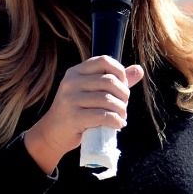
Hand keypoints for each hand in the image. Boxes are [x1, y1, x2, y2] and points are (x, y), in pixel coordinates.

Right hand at [24, 56, 144, 171]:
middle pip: (109, 81)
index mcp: (76, 72)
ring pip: (108, 99)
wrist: (53, 133)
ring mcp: (70, 99)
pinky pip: (103, 116)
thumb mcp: (93, 92)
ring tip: (121, 117)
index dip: (120, 72)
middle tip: (123, 106)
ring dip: (121, 110)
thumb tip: (139, 69)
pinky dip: (115, 121)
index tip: (123, 86)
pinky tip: (118, 124)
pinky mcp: (73, 117)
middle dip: (123, 95)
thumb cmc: (78, 111)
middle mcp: (71, 82)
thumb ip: (116, 81)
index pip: (104, 61)